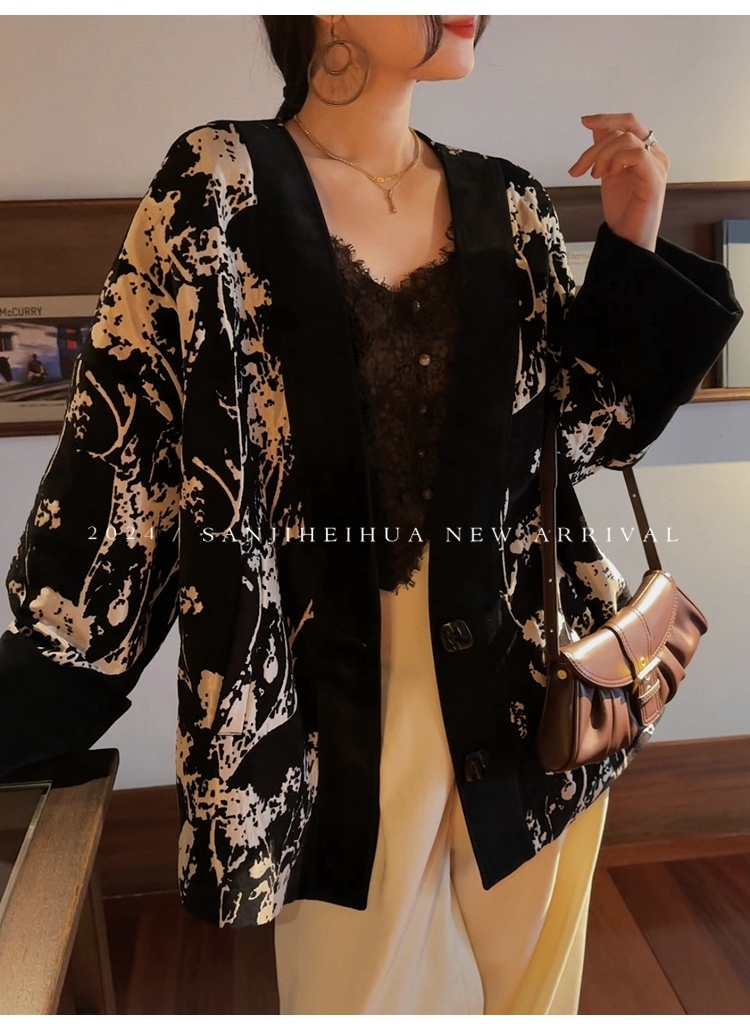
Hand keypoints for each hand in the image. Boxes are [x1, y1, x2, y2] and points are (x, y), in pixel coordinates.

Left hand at [568, 113, 668, 251]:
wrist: (627, 238)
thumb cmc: (621, 208)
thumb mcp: (607, 172)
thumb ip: (605, 149)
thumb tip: (596, 127)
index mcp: (646, 150)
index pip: (629, 122)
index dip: (607, 118)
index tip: (584, 121)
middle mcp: (656, 153)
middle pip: (626, 127)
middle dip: (596, 146)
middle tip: (580, 169)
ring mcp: (658, 165)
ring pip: (627, 139)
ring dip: (602, 155)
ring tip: (595, 176)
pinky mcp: (655, 179)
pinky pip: (637, 154)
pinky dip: (617, 160)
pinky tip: (608, 176)